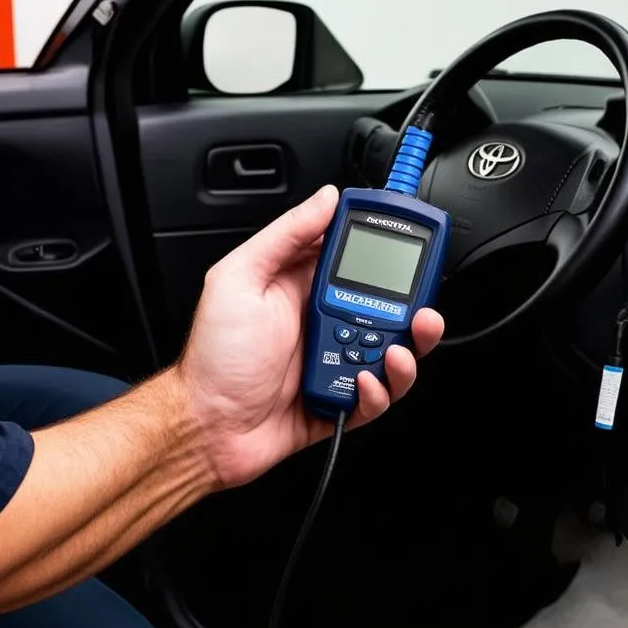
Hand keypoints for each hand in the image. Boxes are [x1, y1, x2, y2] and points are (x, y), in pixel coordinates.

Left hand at [176, 185, 443, 487]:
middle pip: (388, 310)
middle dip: (413, 310)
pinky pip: (378, 399)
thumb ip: (285, 235)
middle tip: (420, 312)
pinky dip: (380, 393)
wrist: (207, 427)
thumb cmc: (214, 357)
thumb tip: (325, 199)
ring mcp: (335, 364)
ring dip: (405, 354)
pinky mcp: (340, 403)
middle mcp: (324, 324)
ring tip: (397, 351)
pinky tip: (364, 384)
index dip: (385, 251)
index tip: (407, 245)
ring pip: (393, 354)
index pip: (356, 259)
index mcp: (303, 288)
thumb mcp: (239, 278)